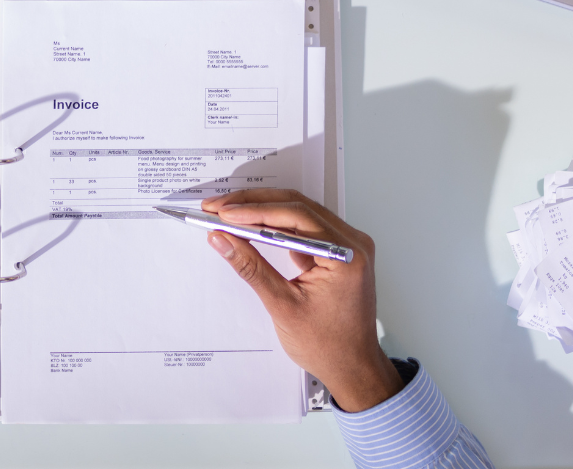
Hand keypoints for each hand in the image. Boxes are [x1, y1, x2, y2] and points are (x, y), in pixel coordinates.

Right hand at [201, 189, 402, 411]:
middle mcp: (353, 243)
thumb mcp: (282, 305)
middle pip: (298, 207)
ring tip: (229, 214)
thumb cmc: (328, 345)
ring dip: (264, 212)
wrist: (352, 367)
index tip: (224, 213)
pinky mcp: (337, 252)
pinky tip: (252, 227)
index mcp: (347, 256)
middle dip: (254, 205)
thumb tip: (223, 240)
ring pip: (300, 213)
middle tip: (218, 207)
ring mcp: (348, 246)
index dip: (255, 211)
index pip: (296, 216)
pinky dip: (277, 226)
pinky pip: (305, 228)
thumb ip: (251, 267)